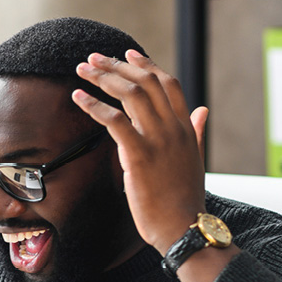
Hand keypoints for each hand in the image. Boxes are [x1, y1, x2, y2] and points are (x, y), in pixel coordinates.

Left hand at [72, 50, 207, 254]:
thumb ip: (197, 132)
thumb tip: (202, 111)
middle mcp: (174, 128)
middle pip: (145, 82)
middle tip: (93, 58)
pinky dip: (94, 105)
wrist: (183, 228)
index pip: (168, 83)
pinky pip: (114, 121)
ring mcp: (158, 140)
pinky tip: (78, 97)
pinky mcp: (139, 155)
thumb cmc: (183, 200)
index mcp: (186, 128)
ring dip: (102, 78)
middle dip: (116, 65)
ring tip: (83, 70)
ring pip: (130, 94)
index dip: (147, 65)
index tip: (127, 53)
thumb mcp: (195, 160)